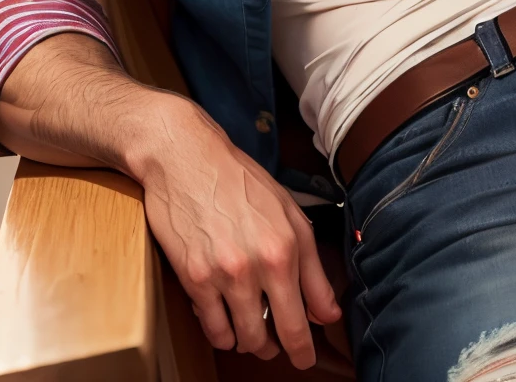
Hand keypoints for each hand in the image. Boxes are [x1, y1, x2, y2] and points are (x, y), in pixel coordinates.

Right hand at [133, 94, 341, 366]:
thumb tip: (328, 312)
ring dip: (248, 342)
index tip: (305, 356)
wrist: (186, 158)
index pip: (304, 317)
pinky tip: (224, 320)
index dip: (305, 347)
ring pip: (243, 338)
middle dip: (281, 351)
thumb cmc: (239, 181)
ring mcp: (225, 274)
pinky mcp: (194, 279)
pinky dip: (221, 332)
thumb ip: (312, 266)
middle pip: (277, 337)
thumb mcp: (288, 212)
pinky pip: (212, 328)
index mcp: (288, 246)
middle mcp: (259, 264)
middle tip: (280, 353)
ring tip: (249, 332)